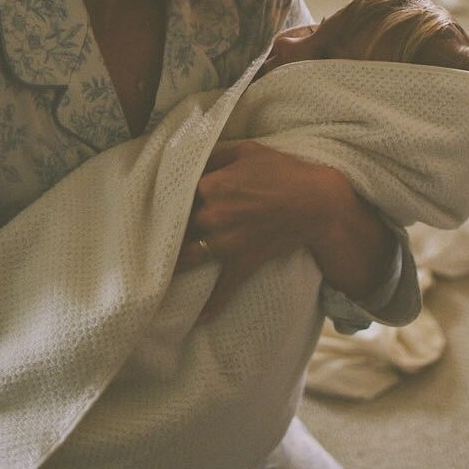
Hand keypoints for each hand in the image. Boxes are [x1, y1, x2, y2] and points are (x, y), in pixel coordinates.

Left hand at [175, 140, 394, 317]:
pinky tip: (199, 317)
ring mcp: (226, 243)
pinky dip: (211, 305)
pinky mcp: (242, 262)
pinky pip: (223, 288)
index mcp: (210, 185)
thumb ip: (215, 156)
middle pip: (178, 225)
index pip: (176, 192)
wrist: (318, 204)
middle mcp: (212, 216)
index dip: (169, 196)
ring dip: (173, 265)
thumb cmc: (283, 171)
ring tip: (155, 273)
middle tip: (151, 234)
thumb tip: (192, 161)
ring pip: (188, 258)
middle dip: (168, 228)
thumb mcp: (247, 151)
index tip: (158, 201)